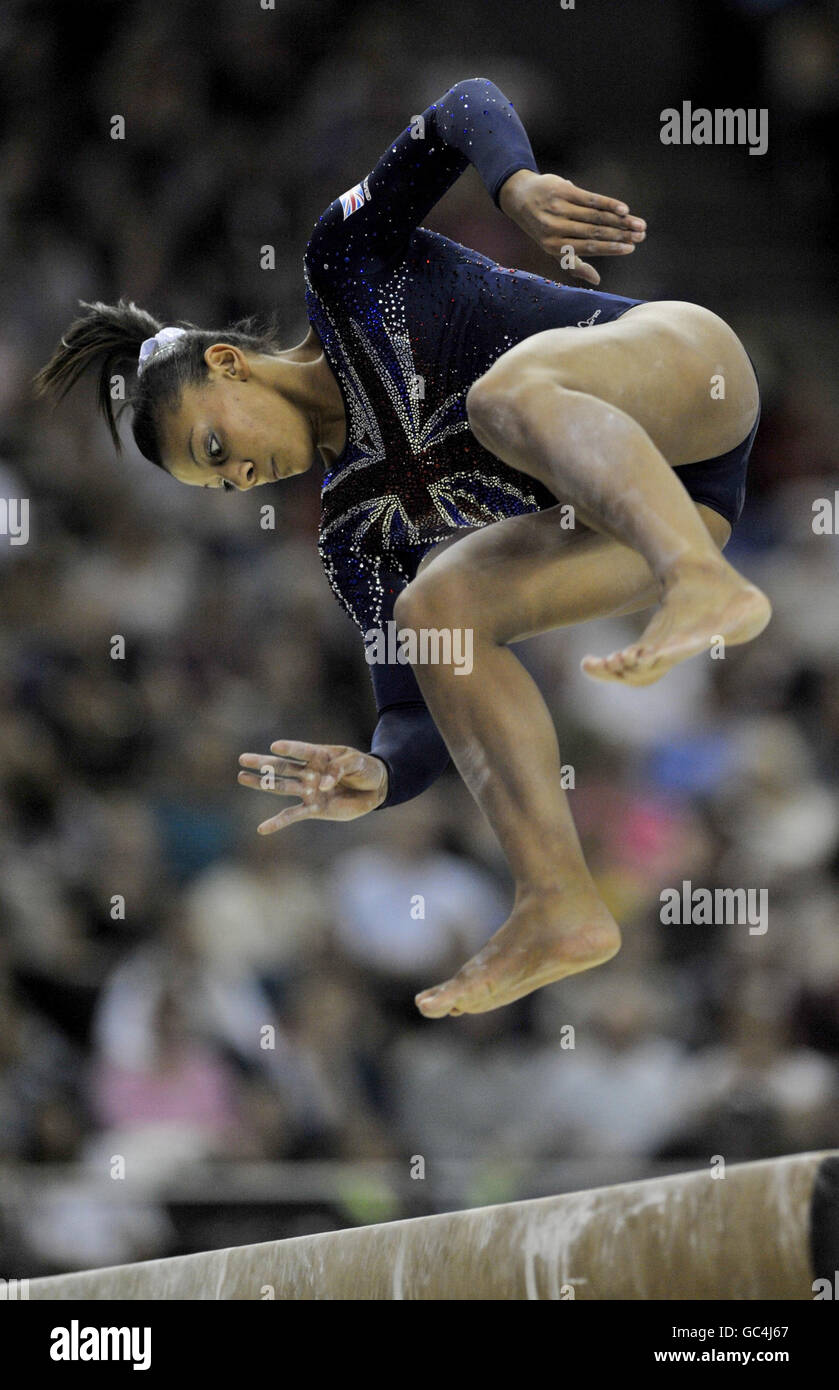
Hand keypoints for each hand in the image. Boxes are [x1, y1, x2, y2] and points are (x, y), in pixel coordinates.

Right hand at [238, 739, 387, 832]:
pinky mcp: (313, 808)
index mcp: (319, 755)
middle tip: (242, 759)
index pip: (302, 750)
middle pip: (282, 767)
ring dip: (263, 784)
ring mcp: (309, 790)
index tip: (276, 746)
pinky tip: (262, 828)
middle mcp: (309, 771)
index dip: (290, 748)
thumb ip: (339, 769)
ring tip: (242, 777)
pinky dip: (278, 822)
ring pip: (282, 787)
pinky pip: (292, 815)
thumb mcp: (356, 762)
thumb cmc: (365, 768)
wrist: (375, 788)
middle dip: (263, 763)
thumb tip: (322, 785)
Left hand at [498, 169, 645, 285]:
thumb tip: (597, 281)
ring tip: (638, 223)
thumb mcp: (554, 249)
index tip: (631, 248)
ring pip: (595, 216)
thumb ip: (575, 264)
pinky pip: (590, 198)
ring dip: (620, 220)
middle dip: (621, 234)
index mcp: (554, 246)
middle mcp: (555, 228)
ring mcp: (559, 208)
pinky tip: (624, 209)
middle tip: (641, 235)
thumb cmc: (543, 228)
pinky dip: (609, 204)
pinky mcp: (563, 190)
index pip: (589, 248)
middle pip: (595, 232)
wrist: (520, 197)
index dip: (611, 248)